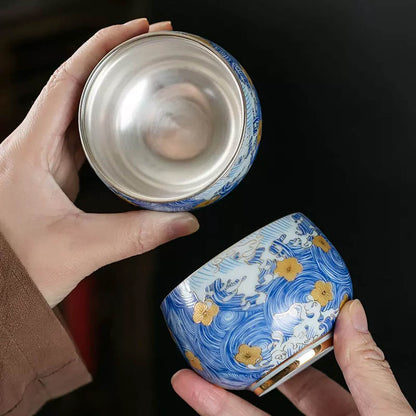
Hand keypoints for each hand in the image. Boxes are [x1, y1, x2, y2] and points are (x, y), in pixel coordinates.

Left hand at [0, 19, 198, 307]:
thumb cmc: (15, 271)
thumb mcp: (80, 250)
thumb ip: (136, 235)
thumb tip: (185, 222)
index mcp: (28, 153)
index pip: (67, 80)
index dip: (102, 47)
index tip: (138, 29)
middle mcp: (30, 147)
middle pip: (73, 84)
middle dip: (114, 58)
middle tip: (152, 45)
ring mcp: (38, 159)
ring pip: (75, 107)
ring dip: (108, 87)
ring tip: (143, 73)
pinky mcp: (48, 174)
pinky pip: (77, 134)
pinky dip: (103, 120)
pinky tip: (125, 121)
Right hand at [171, 300, 414, 415]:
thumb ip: (366, 368)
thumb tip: (352, 310)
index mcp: (355, 414)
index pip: (312, 372)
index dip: (285, 345)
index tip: (263, 321)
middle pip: (271, 397)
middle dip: (239, 371)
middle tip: (211, 347)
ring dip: (215, 403)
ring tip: (187, 380)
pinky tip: (202, 408)